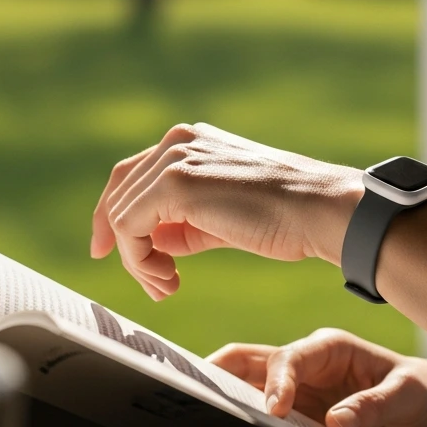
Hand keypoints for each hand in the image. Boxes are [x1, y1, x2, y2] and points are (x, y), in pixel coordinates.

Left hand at [90, 122, 361, 299]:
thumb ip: (181, 222)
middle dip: (125, 246)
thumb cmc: (283, 214)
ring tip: (167, 286)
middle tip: (154, 284)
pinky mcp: (176, 183)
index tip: (110, 252)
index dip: (114, 216)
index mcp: (191, 141)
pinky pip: (130, 228)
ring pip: (122, 215)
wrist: (316, 208)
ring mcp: (175, 158)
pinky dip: (140, 261)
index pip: (131, 175)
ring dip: (137, 261)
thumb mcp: (220, 214)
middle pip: (119, 192)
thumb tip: (150, 243)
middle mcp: (178, 140)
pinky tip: (170, 279)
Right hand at [208, 328, 426, 426]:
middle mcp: (308, 367)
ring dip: (226, 400)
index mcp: (332, 348)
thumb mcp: (409, 395)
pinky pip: (263, 422)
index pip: (292, 357)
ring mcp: (298, 394)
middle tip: (192, 395)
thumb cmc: (421, 392)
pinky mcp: (298, 421)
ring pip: (247, 390)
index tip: (275, 410)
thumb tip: (337, 423)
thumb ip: (375, 405)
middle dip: (221, 372)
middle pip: (251, 361)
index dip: (278, 380)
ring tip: (198, 419)